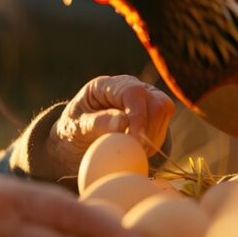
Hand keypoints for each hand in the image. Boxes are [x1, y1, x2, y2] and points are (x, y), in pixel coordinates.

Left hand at [49, 75, 174, 170]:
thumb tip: (123, 121)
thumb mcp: (76, 128)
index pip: (133, 92)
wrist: (77, 142)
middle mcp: (129, 87)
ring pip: (164, 112)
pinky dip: (154, 141)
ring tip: (135, 152)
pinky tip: (139, 151)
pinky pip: (163, 125)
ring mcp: (143, 98)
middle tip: (136, 150)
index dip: (138, 116)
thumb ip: (96, 123)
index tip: (135, 139)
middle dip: (149, 129)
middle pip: (156, 101)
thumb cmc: (73, 131)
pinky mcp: (151, 114)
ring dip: (153, 137)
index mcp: (106, 85)